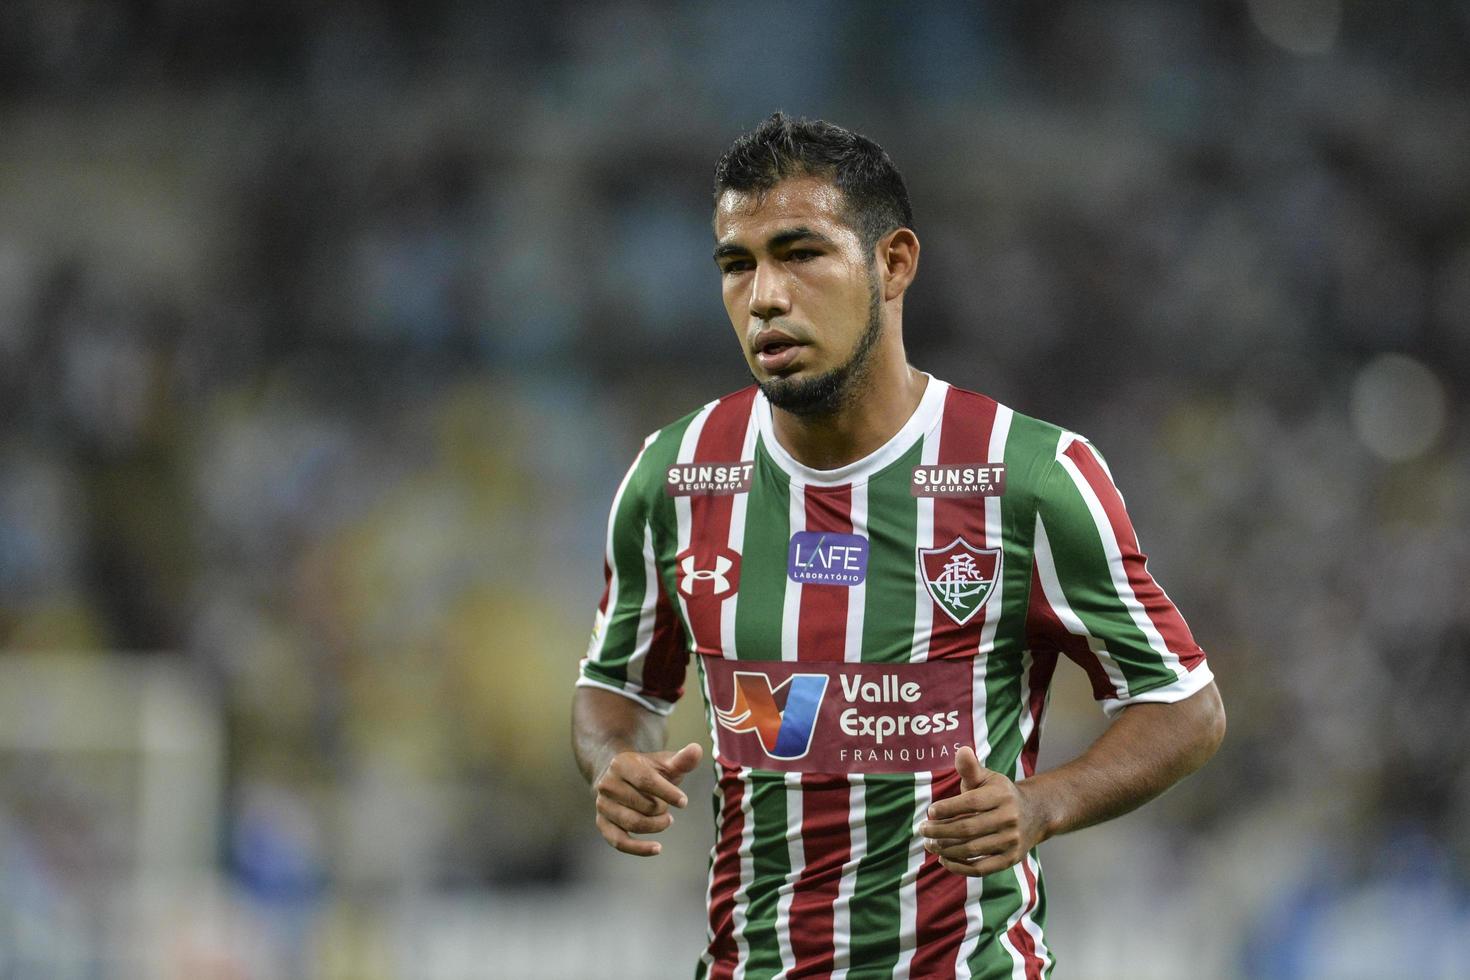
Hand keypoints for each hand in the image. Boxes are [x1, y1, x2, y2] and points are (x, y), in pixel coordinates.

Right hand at [592, 742, 702, 856]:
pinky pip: (620, 842)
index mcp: (621, 763)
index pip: (645, 780)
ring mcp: (603, 805)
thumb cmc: (649, 770)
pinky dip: (639, 848)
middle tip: (667, 807)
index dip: (667, 793)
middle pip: (642, 804)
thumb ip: (682, 759)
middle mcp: (607, 784)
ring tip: (666, 820)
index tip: (684, 802)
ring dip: (655, 825)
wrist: (621, 777)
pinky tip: (657, 848)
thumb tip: (697, 750)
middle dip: (661, 809)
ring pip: (633, 823)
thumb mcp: (665, 762)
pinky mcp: (603, 823)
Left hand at [918, 746, 1047, 876]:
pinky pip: (981, 868)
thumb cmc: (999, 794)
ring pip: (972, 849)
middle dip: (940, 831)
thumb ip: (971, 768)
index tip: (930, 812)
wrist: (1035, 814)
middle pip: (968, 828)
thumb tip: (961, 750)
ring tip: (929, 844)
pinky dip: (959, 867)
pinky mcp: (1010, 859)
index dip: (948, 808)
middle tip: (922, 830)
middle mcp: (1009, 818)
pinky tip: (943, 860)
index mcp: (1001, 795)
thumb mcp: (987, 778)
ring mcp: (1011, 841)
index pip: (971, 802)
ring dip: (946, 849)